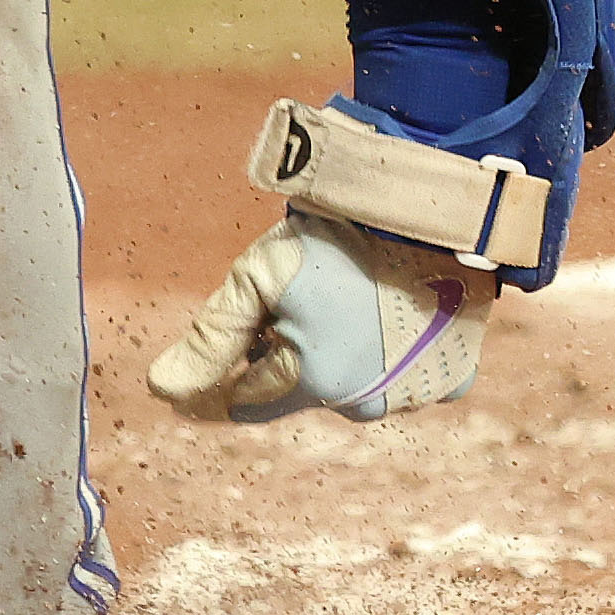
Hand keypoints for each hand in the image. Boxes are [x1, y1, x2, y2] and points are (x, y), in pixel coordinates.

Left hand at [147, 210, 491, 424]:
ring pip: (354, 385)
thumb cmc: (339, 237)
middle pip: (300, 390)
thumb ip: (211, 338)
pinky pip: (409, 377)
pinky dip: (394, 352)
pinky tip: (389, 309)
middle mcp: (364, 405)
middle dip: (282, 357)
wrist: (436, 208)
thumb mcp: (261, 276)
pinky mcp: (454, 376)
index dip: (223, 377)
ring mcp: (412, 395)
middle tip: (288, 300)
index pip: (245, 404)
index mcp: (312, 383)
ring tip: (342, 298)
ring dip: (338, 355)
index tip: (220, 346)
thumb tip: (161, 390)